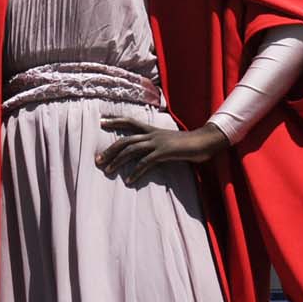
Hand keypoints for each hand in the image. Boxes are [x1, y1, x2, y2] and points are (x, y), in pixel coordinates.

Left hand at [95, 116, 228, 184]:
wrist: (204, 141)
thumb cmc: (188, 144)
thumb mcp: (169, 141)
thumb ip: (157, 145)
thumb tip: (148, 153)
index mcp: (153, 130)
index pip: (130, 122)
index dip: (115, 121)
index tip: (101, 121)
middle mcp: (152, 134)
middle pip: (125, 140)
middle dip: (110, 150)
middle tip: (97, 159)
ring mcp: (158, 142)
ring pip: (132, 150)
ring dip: (118, 161)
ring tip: (108, 170)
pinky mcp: (164, 152)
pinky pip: (146, 162)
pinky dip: (136, 171)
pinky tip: (130, 180)